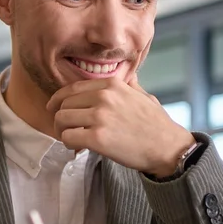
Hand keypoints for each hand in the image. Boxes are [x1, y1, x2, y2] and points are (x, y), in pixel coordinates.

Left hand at [46, 76, 195, 176]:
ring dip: (62, 131)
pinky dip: (69, 143)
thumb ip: (131, 85)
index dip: (59, 99)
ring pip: (62, 120)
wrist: (167, 147)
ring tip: (71, 138)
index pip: (72, 88)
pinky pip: (68, 137)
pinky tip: (78, 147)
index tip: (55, 108)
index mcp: (112, 85)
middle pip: (64, 104)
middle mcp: (103, 97)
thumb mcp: (144, 96)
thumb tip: (130, 76)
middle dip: (61, 118)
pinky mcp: (97, 138)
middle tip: (66, 129)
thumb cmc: (156, 124)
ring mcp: (100, 117)